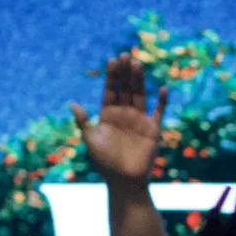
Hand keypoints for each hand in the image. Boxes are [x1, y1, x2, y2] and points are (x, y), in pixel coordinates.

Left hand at [72, 51, 167, 184]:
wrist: (124, 181)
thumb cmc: (105, 162)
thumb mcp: (90, 140)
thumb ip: (83, 121)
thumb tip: (72, 103)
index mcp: (108, 114)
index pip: (110, 90)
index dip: (111, 76)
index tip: (112, 60)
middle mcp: (124, 114)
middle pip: (125, 88)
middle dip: (125, 72)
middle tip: (126, 55)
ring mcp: (139, 120)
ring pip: (140, 95)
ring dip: (139, 80)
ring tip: (138, 64)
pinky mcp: (153, 129)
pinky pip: (158, 112)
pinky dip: (162, 101)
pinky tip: (162, 89)